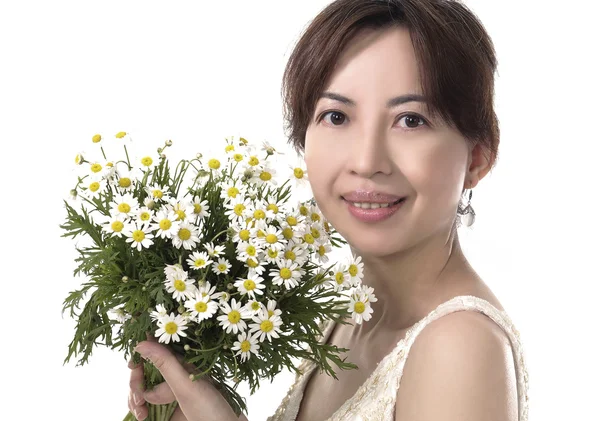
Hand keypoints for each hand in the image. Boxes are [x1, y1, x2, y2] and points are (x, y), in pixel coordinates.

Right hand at [127, 340, 247, 420]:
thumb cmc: (212, 409)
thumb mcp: (187, 385)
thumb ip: (166, 364)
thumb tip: (141, 343)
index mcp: (181, 362)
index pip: (153, 349)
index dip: (140, 355)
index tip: (133, 366)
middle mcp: (173, 374)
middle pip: (142, 370)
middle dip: (136, 382)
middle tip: (140, 399)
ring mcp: (167, 392)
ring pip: (140, 388)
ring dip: (135, 399)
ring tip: (143, 413)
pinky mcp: (163, 408)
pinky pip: (143, 404)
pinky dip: (138, 409)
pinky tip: (143, 415)